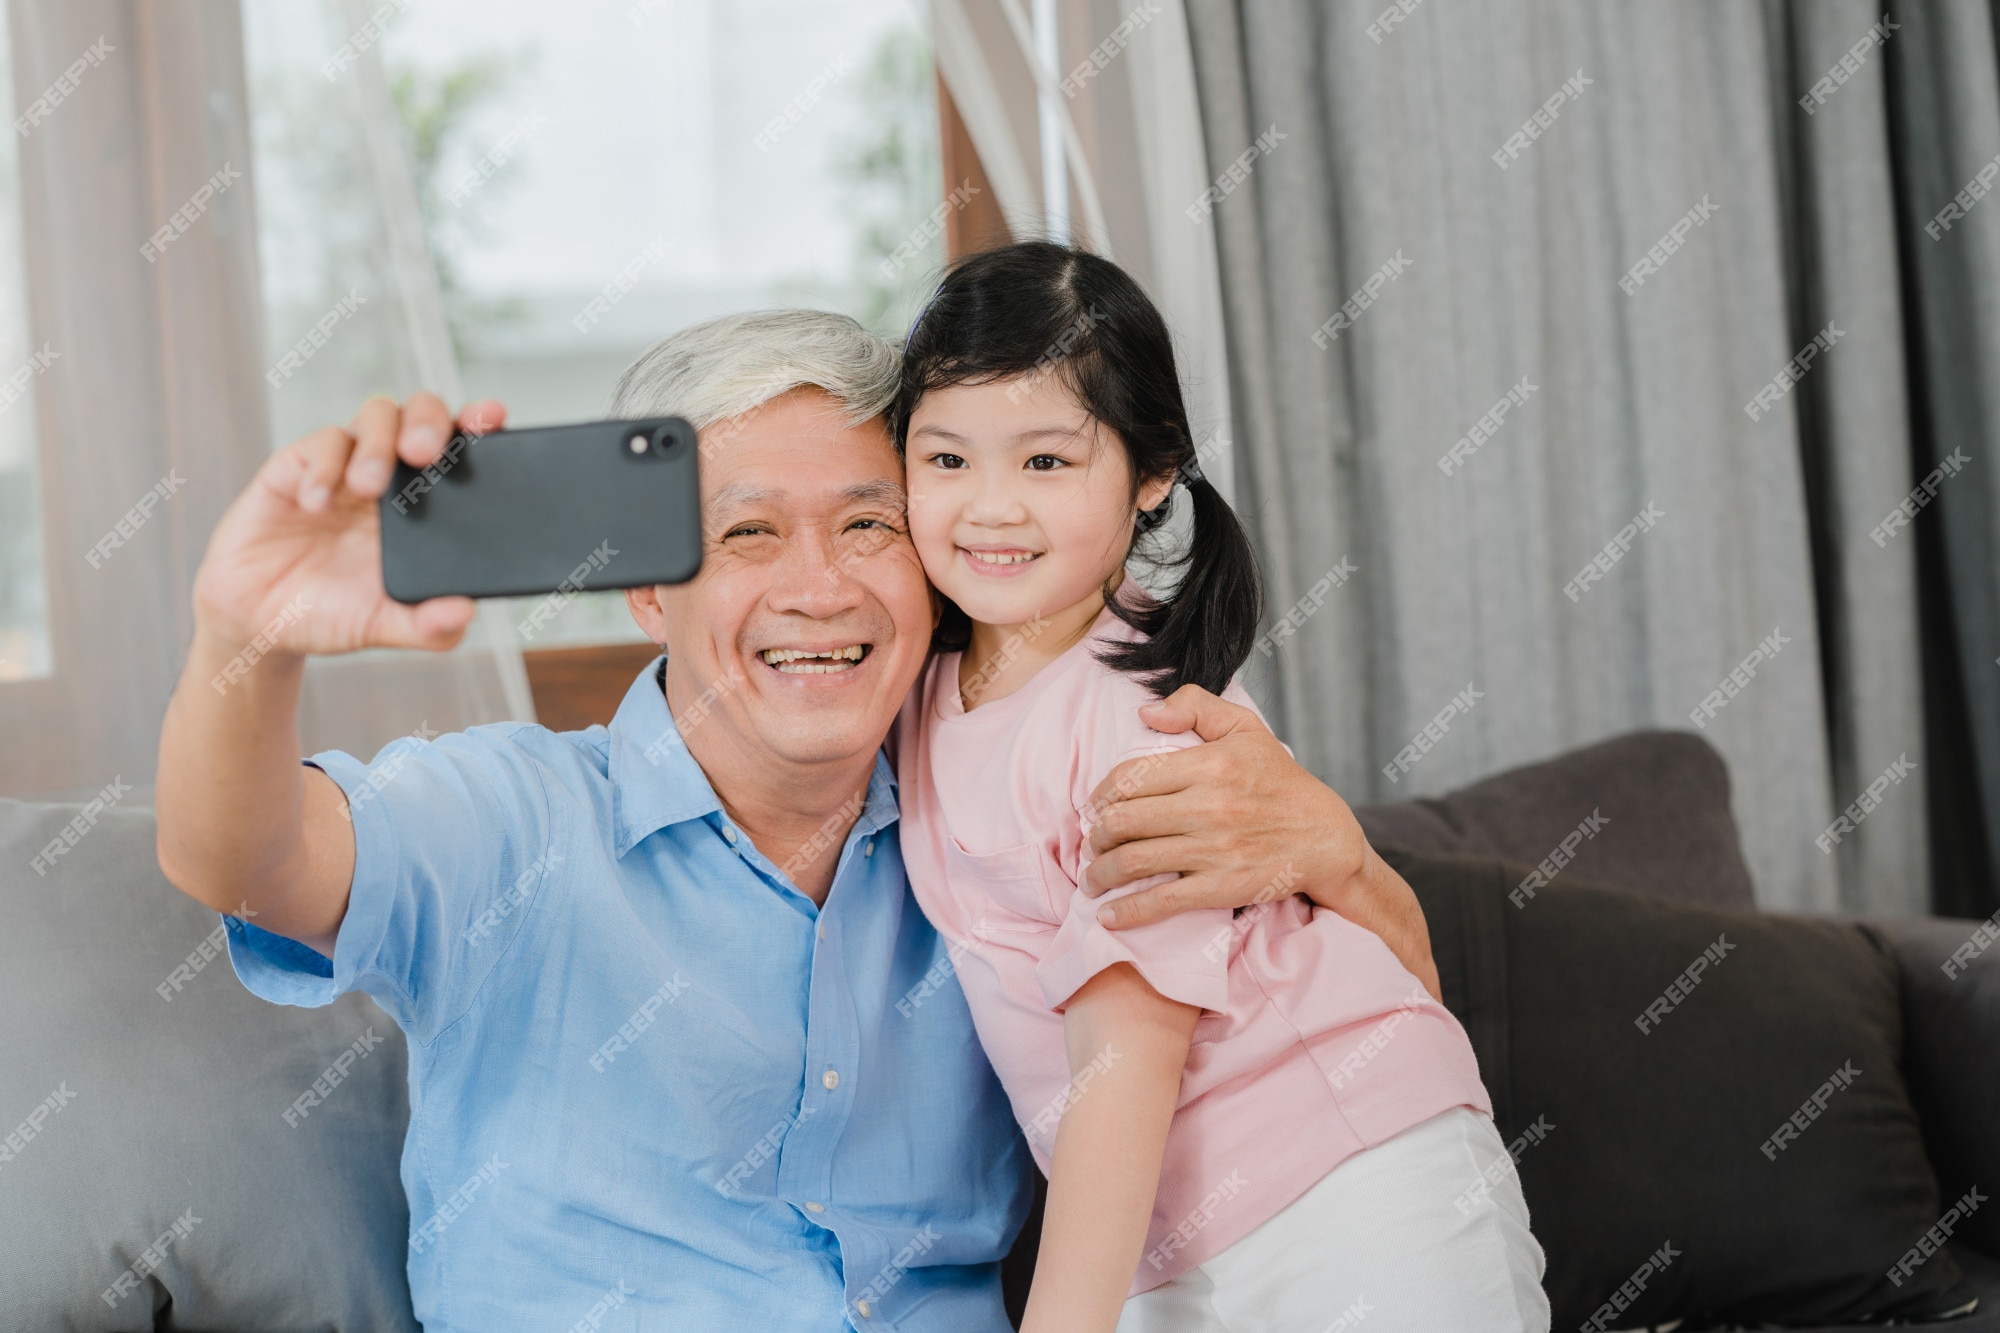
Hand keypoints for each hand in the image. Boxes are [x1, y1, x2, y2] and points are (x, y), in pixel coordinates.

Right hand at [190, 393, 505, 656]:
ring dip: (377, 445)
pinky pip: (318, 445)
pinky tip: (316, 504)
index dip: (478, 425)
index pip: (460, 450)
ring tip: (368, 487)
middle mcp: (391, 476)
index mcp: (426, 504)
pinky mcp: (296, 468)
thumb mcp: (383, 625)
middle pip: (420, 414)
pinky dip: (322, 469)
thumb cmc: (332, 612)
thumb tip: (464, 613)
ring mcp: (344, 467)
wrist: (260, 621)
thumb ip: (426, 626)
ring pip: (374, 417)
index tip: (493, 417)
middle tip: (425, 453)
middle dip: (428, 421)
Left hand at [1082, 684, 1440, 999]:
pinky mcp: (1222, 886)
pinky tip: (1108, 916)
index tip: (1097, 807)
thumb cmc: (1280, 781)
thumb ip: (1196, 706)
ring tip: (1092, 879)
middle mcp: (1208, 806)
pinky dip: (1127, 912)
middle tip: (1092, 843)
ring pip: (1134, 861)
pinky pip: (1162, 901)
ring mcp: (1214, 850)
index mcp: (1209, 765)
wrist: (1326, 837)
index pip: (1131, 778)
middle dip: (1096, 836)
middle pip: (1124, 821)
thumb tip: (1145, 712)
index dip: (1102, 795)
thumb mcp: (1245, 728)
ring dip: (1100, 874)